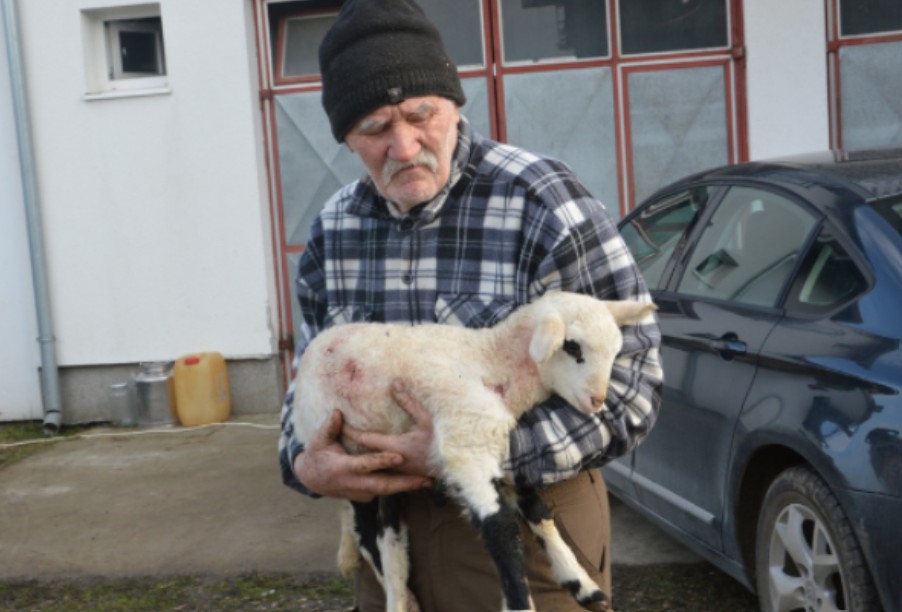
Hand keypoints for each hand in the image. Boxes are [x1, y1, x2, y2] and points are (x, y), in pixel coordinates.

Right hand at [293, 409, 431, 501]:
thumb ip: (329, 428)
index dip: (382, 461)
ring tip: (428, 481)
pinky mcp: (365, 496)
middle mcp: (353, 484)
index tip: (399, 457)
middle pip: (383, 485)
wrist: (311, 479)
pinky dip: (399, 488)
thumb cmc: (316, 455)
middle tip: (425, 479)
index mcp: (343, 468)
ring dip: (406, 487)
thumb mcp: (318, 441)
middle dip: (405, 484)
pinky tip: (416, 482)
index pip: (366, 464)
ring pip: (387, 490)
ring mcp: (360, 493)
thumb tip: (337, 413)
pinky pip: (384, 491)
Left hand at [342, 379, 435, 477]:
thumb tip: (394, 383)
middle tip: (337, 433)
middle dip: (350, 443)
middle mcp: (391, 461)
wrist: (453, 468)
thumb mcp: (425, 419)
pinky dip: (372, 462)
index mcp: (393, 446)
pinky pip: (381, 468)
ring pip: (370, 463)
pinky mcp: (402, 474)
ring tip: (348, 444)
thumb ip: (408, 402)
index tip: (338, 422)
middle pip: (363, 452)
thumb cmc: (439, 442)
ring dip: (360, 453)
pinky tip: (369, 457)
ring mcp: (396, 470)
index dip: (350, 431)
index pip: (364, 439)